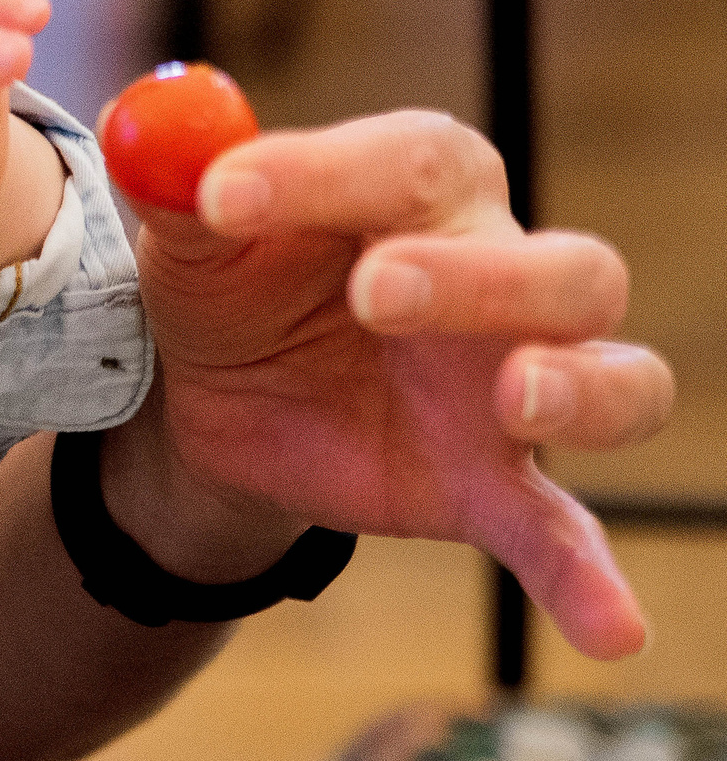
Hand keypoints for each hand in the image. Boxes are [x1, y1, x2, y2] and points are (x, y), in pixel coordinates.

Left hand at [117, 109, 673, 656]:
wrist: (220, 391)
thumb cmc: (232, 280)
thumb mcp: (189, 238)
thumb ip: (176, 186)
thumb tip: (145, 127)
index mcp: (420, 188)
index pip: (407, 161)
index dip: (321, 171)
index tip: (223, 194)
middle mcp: (500, 275)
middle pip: (551, 267)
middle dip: (474, 278)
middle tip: (377, 291)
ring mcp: (513, 386)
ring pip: (612, 377)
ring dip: (579, 387)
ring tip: (516, 399)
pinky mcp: (494, 485)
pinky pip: (560, 533)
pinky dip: (588, 578)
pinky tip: (614, 633)